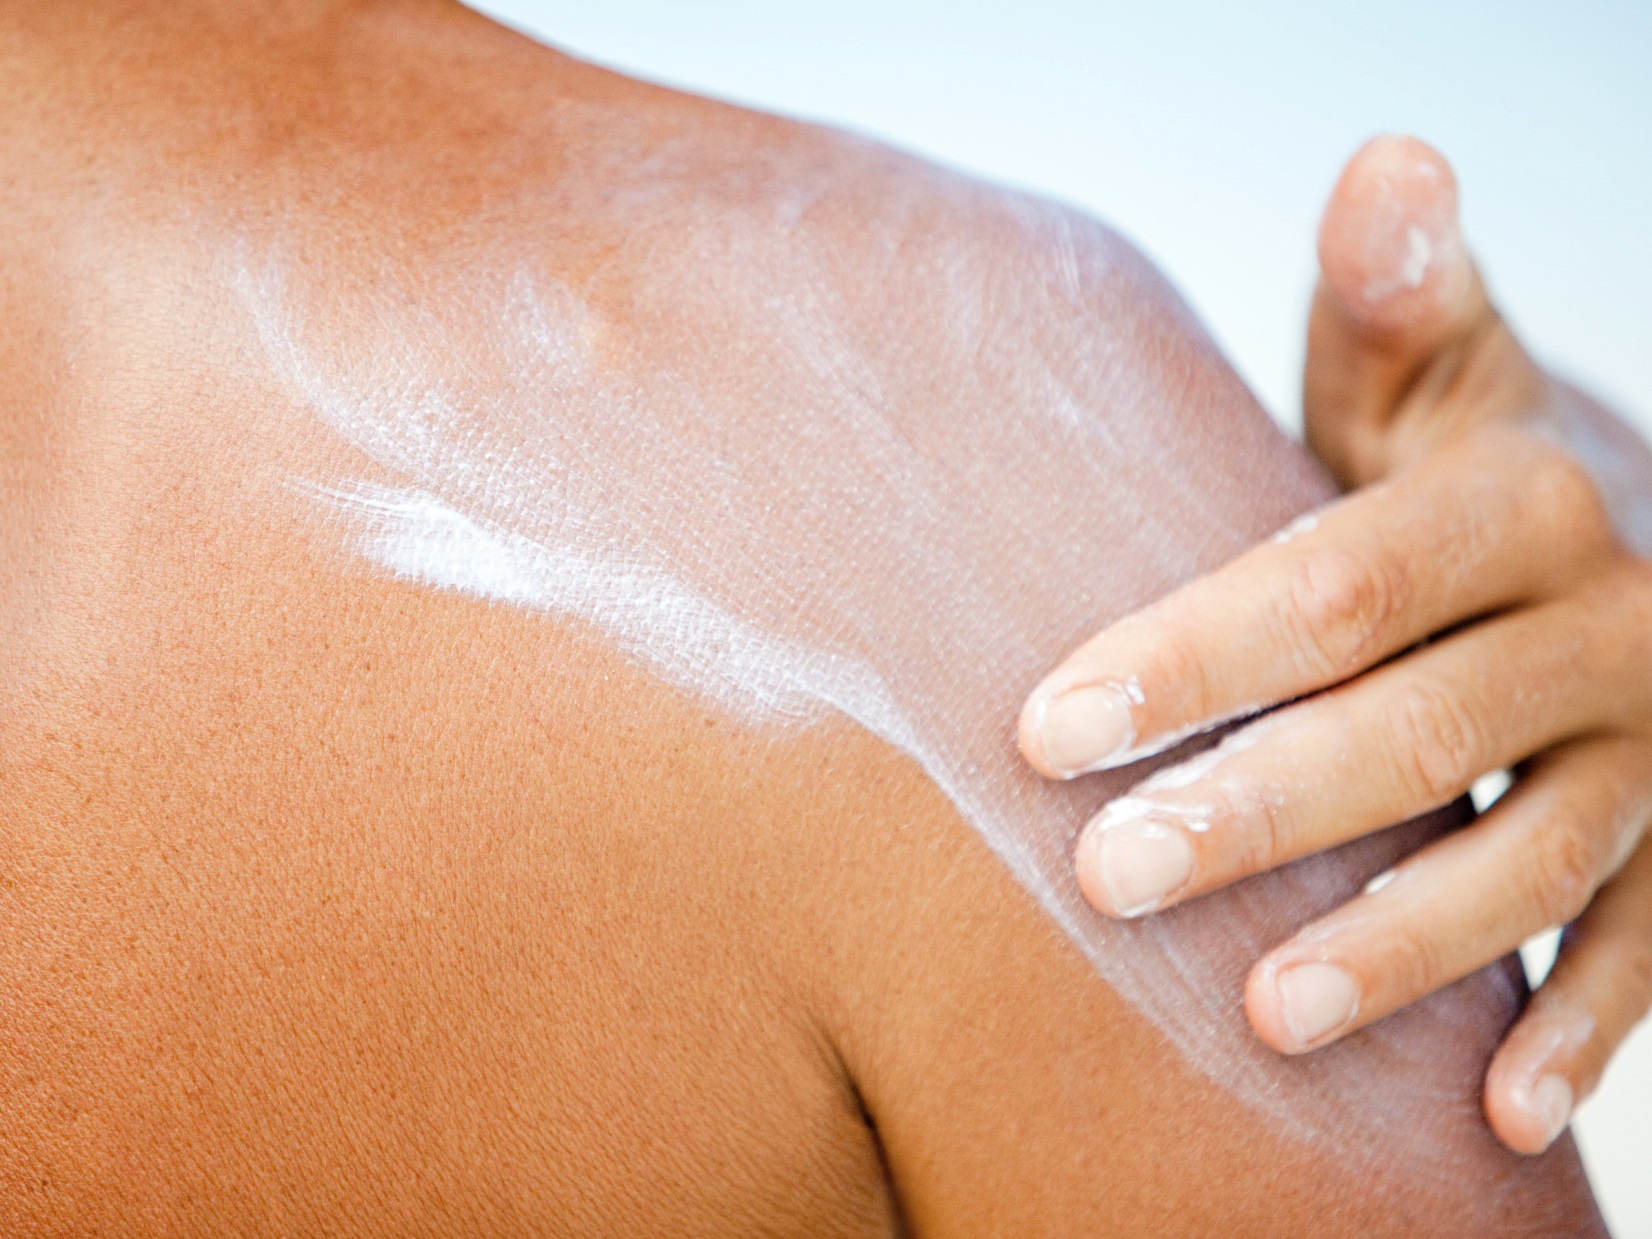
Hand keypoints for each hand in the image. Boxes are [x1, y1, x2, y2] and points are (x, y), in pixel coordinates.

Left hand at [1018, 135, 1651, 1155]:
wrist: (1647, 539)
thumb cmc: (1472, 473)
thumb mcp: (1444, 379)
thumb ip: (1399, 302)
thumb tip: (1387, 153)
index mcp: (1520, 497)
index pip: (1339, 584)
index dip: (1198, 655)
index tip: (1049, 727)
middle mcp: (1608, 622)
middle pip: (1417, 729)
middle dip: (1259, 812)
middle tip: (1106, 881)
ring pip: (1533, 857)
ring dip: (1405, 947)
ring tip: (1265, 1019)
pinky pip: (1650, 947)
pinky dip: (1585, 1033)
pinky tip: (1492, 1114)